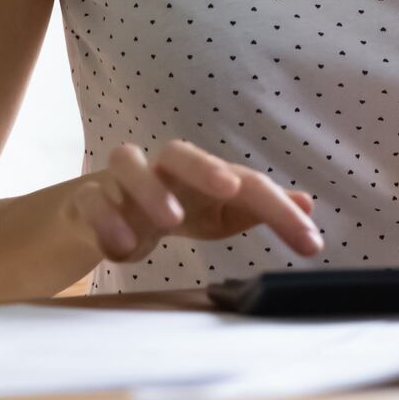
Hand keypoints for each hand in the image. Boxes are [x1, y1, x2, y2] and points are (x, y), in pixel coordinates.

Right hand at [65, 140, 323, 265]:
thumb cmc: (174, 207)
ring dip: (150, 189)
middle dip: (205, 167)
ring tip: (170, 221)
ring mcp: (121, 182)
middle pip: (180, 152)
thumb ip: (258, 210)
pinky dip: (106, 219)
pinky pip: (91, 201)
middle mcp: (162, 170)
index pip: (247, 184)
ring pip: (128, 164)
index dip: (279, 211)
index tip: (311, 242)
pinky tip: (122, 247)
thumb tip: (307, 203)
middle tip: (229, 188)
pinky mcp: (87, 201)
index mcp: (202, 174)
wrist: (102, 214)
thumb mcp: (220, 214)